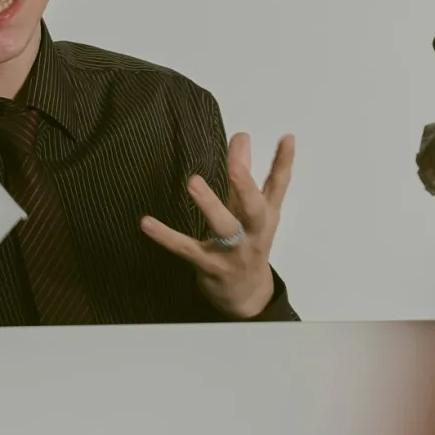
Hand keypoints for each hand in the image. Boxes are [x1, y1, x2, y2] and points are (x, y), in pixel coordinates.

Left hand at [140, 132, 295, 318]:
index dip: (284, 162)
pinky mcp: (210, 266)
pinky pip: (187, 249)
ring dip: (210, 205)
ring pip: (224, 228)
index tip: (287, 138)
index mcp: (265, 215)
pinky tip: (147, 223)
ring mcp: (233, 251)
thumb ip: (244, 173)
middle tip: (234, 164)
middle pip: (254, 208)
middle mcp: (253, 232)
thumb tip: (241, 137)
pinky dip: (166, 236)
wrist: (248, 296)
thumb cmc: (248, 243)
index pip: (278, 186)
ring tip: (193, 182)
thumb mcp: (251, 210)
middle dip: (245, 186)